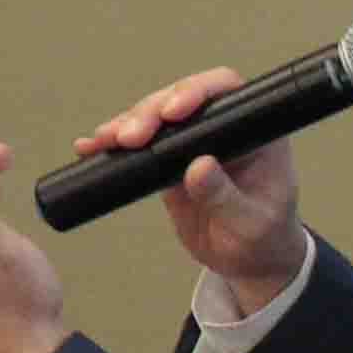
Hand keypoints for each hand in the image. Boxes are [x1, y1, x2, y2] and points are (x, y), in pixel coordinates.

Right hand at [67, 67, 308, 296]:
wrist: (243, 260)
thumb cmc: (260, 238)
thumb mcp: (249, 223)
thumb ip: (226, 196)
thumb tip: (198, 167)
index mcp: (254, 133)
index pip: (227, 93)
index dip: (197, 92)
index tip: (173, 111)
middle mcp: (221, 129)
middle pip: (180, 99)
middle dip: (150, 112)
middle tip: (128, 138)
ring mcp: (191, 143)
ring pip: (154, 117)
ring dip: (127, 125)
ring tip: (102, 142)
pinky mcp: (167, 160)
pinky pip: (138, 146)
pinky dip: (113, 145)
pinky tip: (91, 147)